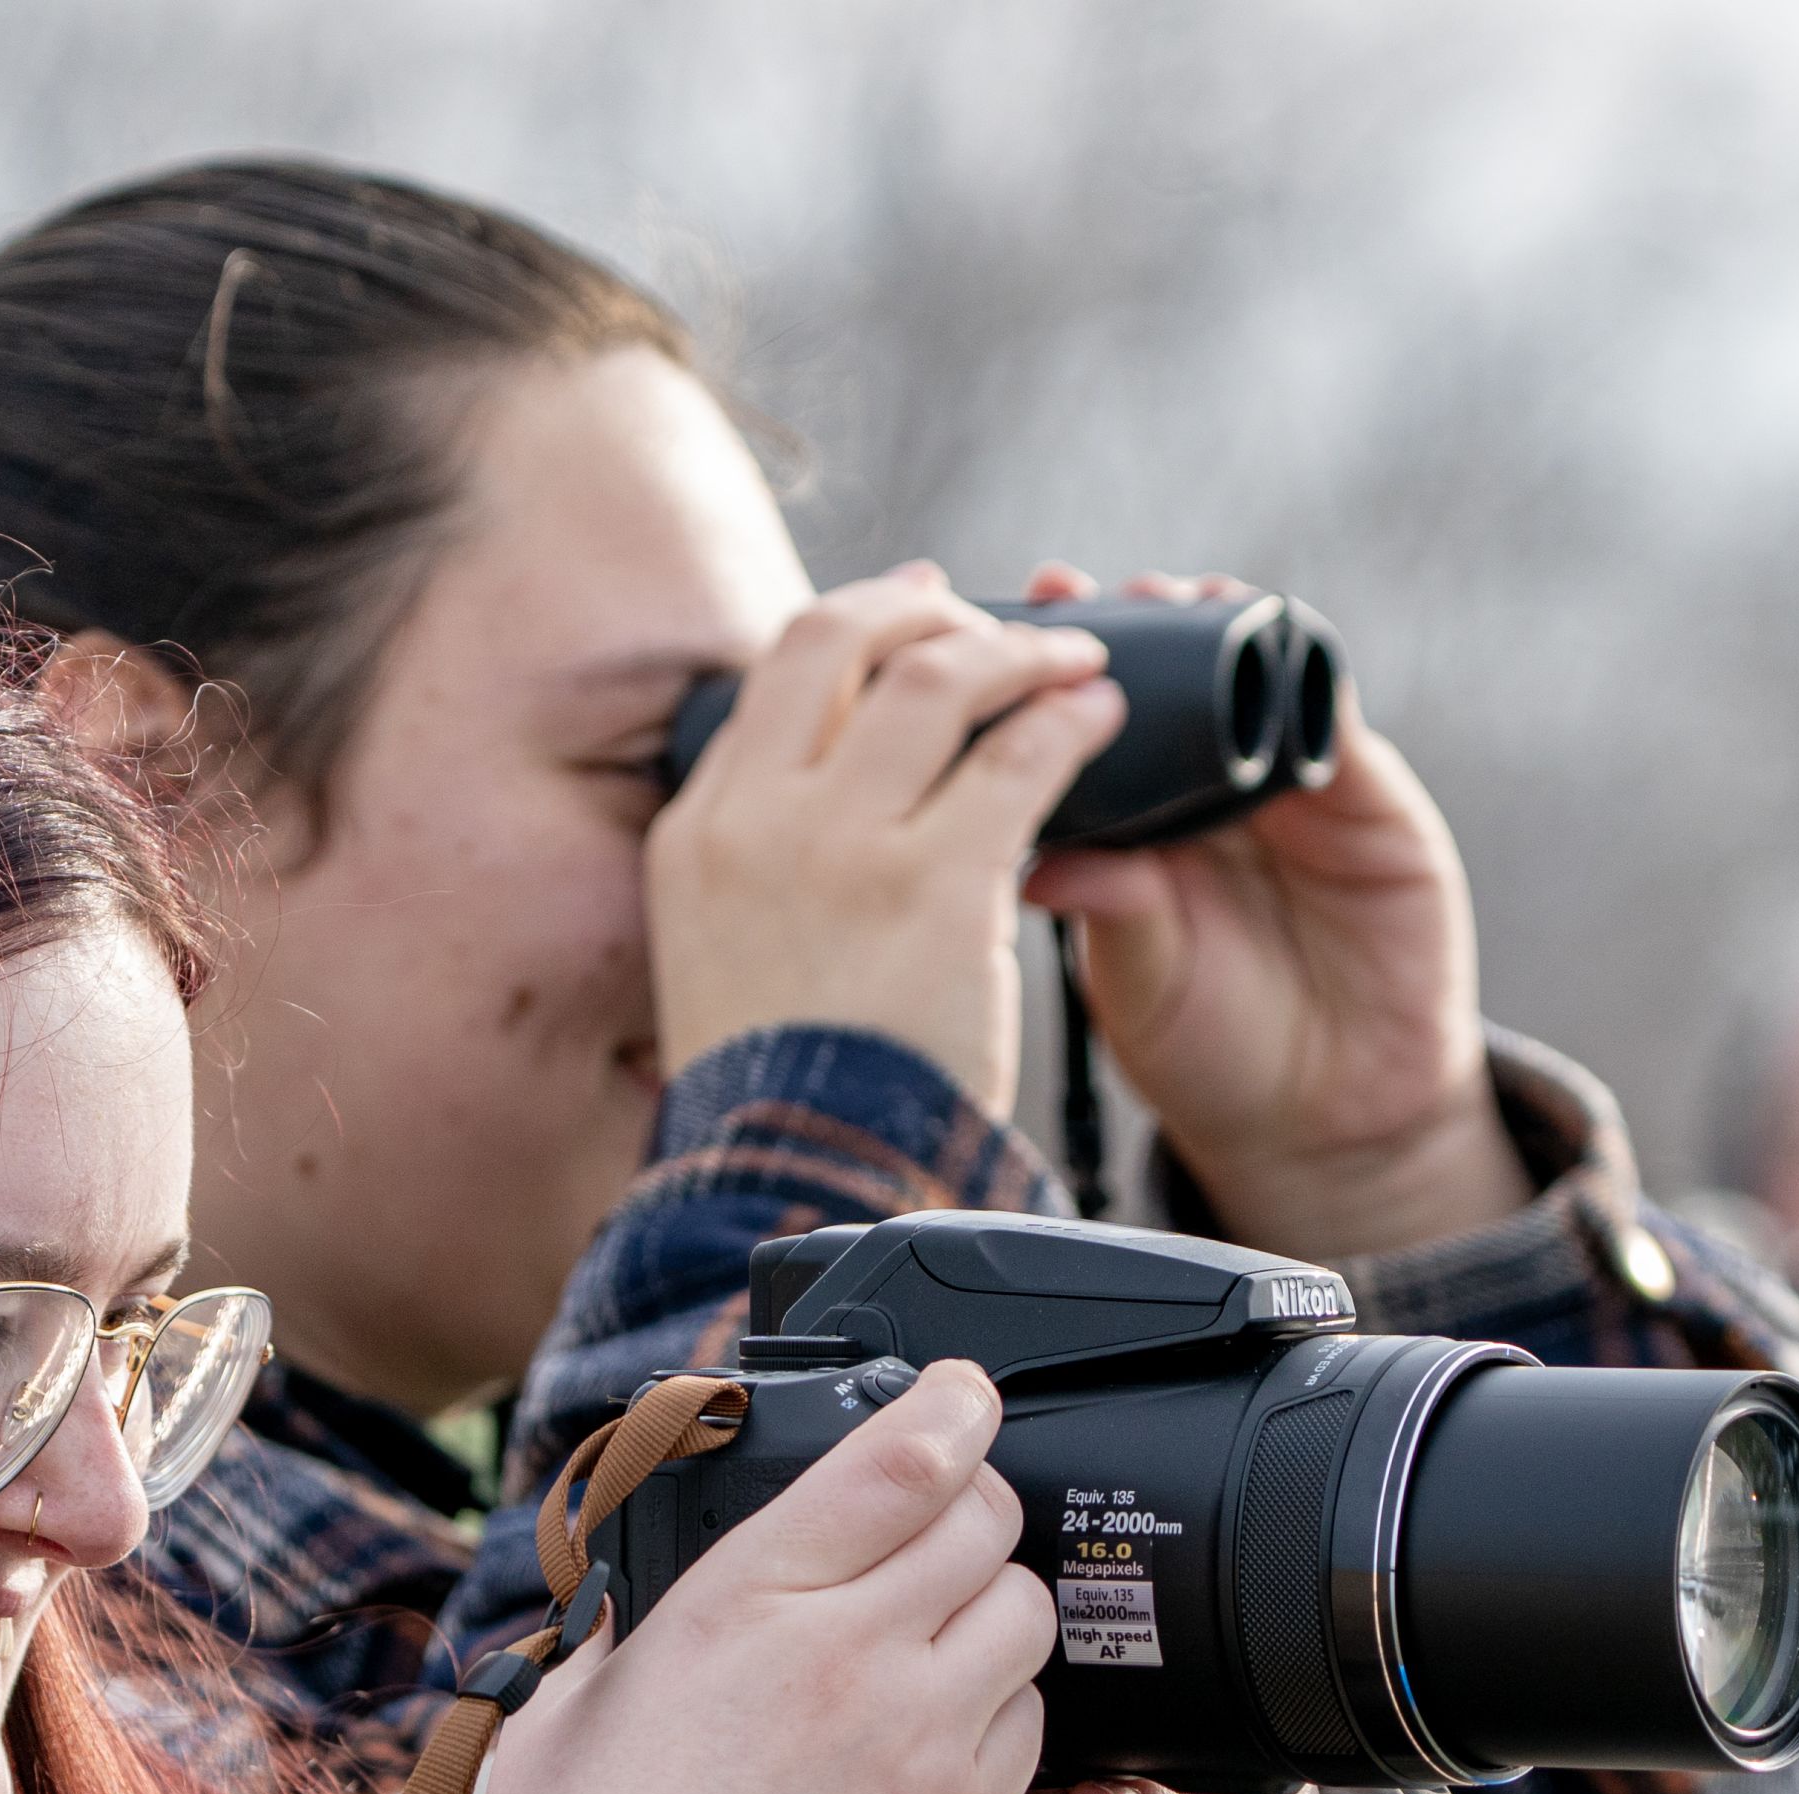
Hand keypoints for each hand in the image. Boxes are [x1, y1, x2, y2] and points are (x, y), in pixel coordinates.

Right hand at [464, 1362, 1052, 1793]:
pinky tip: (939, 1735)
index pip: (901, 1462)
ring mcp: (918, 1746)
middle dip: (974, 1510)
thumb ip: (654, 1615)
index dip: (954, 1407)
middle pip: (986, 1523)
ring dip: (992, 1609)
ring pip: (1027, 1616)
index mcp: (740, 1601)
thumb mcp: (582, 1698)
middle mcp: (846, 1657)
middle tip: (943, 1529)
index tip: (964, 1394)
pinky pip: (1028, 1725)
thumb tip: (690, 1578)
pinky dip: (1000, 1710)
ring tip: (935, 1643)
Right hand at [647, 565, 1127, 1120]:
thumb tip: (826, 808)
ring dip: (1015, 651)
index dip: (853, 629)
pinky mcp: (932, 885)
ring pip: (936, 682)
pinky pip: (1016, 761)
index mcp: (696, 832)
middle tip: (984, 615)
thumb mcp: (721, 958)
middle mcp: (755, 818)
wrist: (793, 1180)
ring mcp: (840, 846)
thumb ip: (761, 870)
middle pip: (837, 641)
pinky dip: (1066, 721)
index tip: (909, 613)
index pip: (771, 678)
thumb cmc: (780, 1096)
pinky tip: (1102, 718)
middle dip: (922, 609)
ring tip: (1072, 659)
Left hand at [1016, 567, 1529, 1262]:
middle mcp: (1203, 791)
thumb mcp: (1140, 983)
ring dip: (1218, 621)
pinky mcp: (1370, 801)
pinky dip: (1310, 674)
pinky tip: (1278, 643)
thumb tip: (1031, 865)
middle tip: (1085, 591)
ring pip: (1252, 672)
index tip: (996, 629)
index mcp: (1130, 826)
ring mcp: (1288, 787)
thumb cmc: (1211, 1050)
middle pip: (1163, 673)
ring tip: (1181, 595)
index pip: (1080, 728)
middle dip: (1128, 618)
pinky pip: (1338, 718)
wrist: (1324, 1118)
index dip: (1042, 674)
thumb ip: (1107, 911)